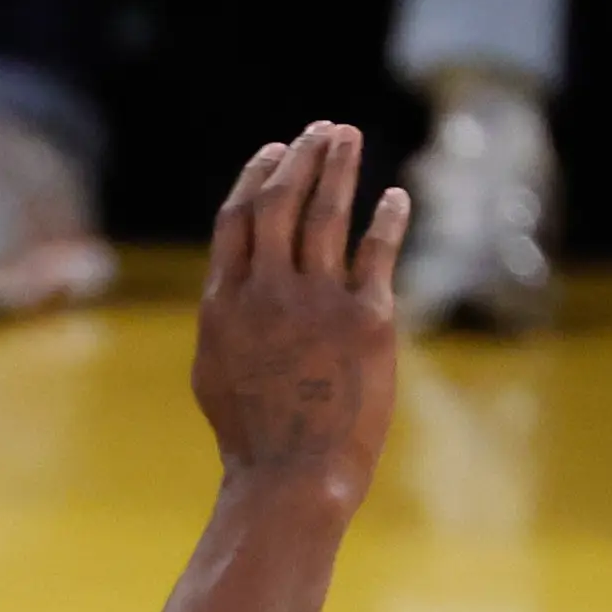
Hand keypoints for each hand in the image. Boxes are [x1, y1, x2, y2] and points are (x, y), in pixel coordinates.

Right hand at [191, 122, 408, 503]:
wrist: (293, 480)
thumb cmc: (254, 439)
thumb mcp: (215, 373)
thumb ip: (222, 321)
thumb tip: (228, 291)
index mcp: (225, 303)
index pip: (238, 217)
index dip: (256, 175)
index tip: (275, 150)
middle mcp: (267, 292)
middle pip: (280, 200)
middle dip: (300, 156)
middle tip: (321, 131)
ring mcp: (317, 302)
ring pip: (326, 212)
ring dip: (339, 166)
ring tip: (348, 137)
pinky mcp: (367, 319)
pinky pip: (377, 251)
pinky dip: (387, 218)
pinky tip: (396, 197)